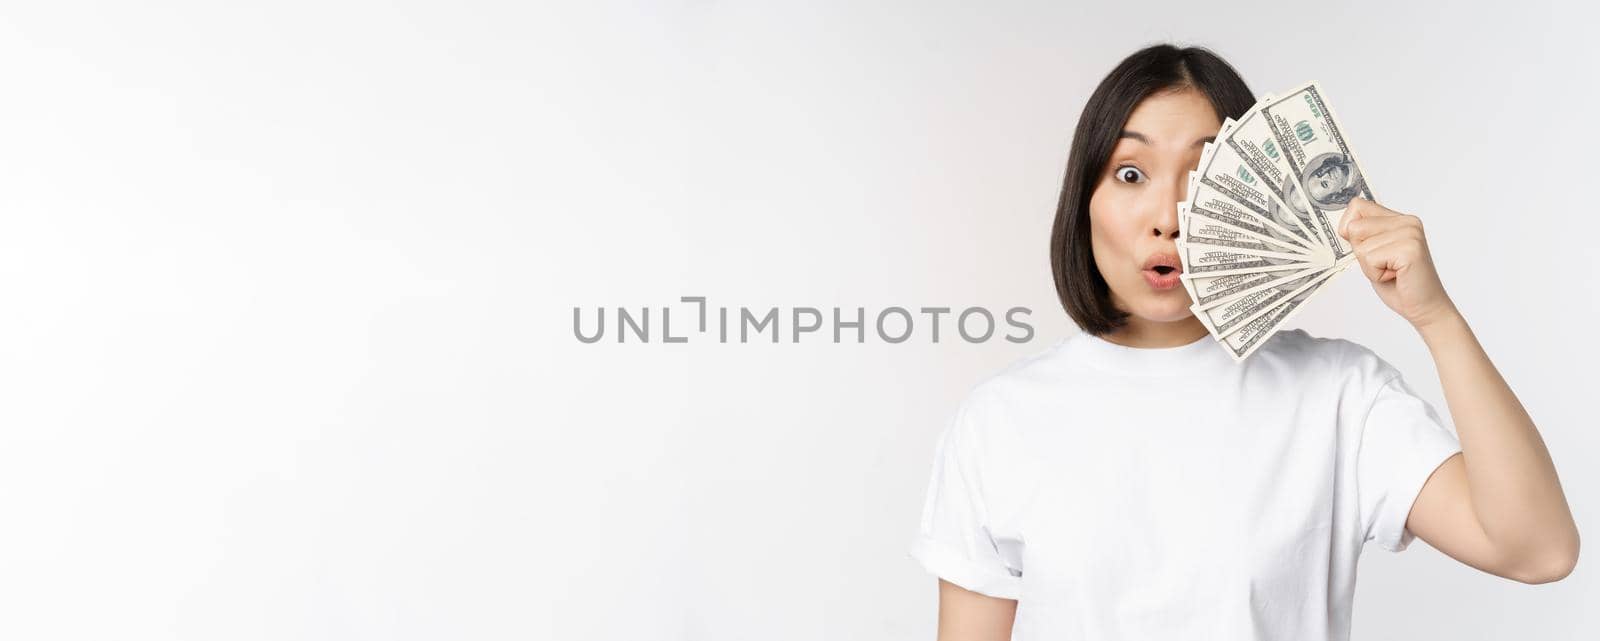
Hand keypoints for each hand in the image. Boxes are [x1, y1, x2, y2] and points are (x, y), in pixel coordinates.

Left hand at [1336, 197, 1459, 329]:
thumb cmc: (1398, 283)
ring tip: (1391, 271)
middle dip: (1361, 253)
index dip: (1350, 230)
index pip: (1357, 206)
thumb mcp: (1372, 253)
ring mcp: (1410, 233)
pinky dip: (1375, 274)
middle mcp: (1407, 221)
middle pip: (1354, 227)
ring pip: (1361, 246)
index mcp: (1399, 218)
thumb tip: (1342, 225)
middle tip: (1384, 265)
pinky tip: (1396, 276)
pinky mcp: (1409, 249)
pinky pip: (1369, 258)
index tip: (1368, 249)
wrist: (1423, 307)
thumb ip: (1361, 235)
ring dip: (1369, 266)